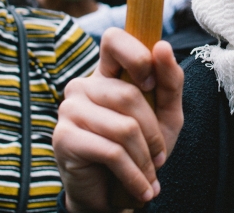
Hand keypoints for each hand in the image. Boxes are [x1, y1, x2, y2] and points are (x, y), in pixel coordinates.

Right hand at [53, 28, 183, 212]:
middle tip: (159, 156)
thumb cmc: (140, 149)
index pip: (114, 39)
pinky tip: (140, 188)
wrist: (113, 195)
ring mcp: (69, 109)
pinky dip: (134, 175)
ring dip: (145, 159)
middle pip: (129, 95)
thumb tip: (162, 46)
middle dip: (153, 132)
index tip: (150, 84)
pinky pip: (112, 152)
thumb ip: (169, 82)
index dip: (137, 56)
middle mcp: (83, 85)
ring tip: (149, 175)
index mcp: (106, 73)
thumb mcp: (165, 115)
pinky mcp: (64, 137)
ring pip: (124, 127)